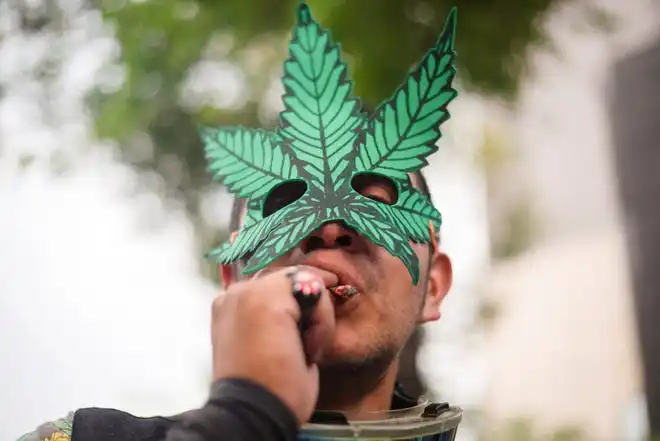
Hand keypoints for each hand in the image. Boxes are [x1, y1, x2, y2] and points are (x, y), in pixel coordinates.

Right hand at [211, 266, 336, 424]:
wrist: (256, 411)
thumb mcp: (272, 343)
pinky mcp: (265, 298)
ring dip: (316, 317)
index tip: (312, 315)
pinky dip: (321, 321)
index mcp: (230, 305)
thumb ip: (281, 313)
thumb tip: (311, 287)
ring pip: (305, 280)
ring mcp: (247, 292)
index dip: (301, 294)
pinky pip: (313, 291)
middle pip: (291, 276)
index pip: (274, 279)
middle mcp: (235, 293)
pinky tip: (308, 348)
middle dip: (310, 305)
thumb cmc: (267, 386)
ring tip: (303, 351)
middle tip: (304, 346)